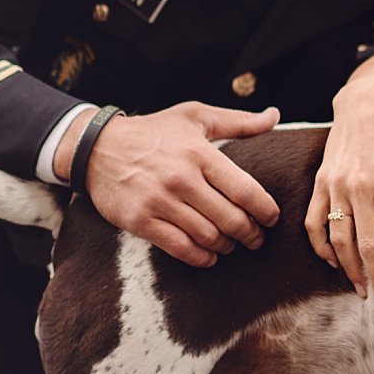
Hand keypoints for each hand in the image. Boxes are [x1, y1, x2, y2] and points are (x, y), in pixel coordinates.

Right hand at [64, 101, 281, 267]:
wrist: (97, 147)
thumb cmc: (154, 131)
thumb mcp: (195, 116)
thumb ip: (239, 121)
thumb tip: (275, 116)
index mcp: (200, 153)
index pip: (246, 191)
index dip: (266, 211)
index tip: (272, 219)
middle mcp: (181, 178)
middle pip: (231, 219)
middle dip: (251, 234)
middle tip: (256, 238)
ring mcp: (159, 201)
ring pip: (208, 237)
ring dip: (227, 247)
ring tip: (232, 245)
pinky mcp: (140, 220)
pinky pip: (180, 248)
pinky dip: (201, 258)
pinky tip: (209, 256)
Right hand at [306, 73, 373, 305]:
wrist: (364, 100)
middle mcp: (359, 186)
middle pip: (367, 244)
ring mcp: (336, 186)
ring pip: (338, 238)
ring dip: (350, 269)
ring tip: (362, 292)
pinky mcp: (321, 183)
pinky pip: (314, 222)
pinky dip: (321, 247)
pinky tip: (335, 264)